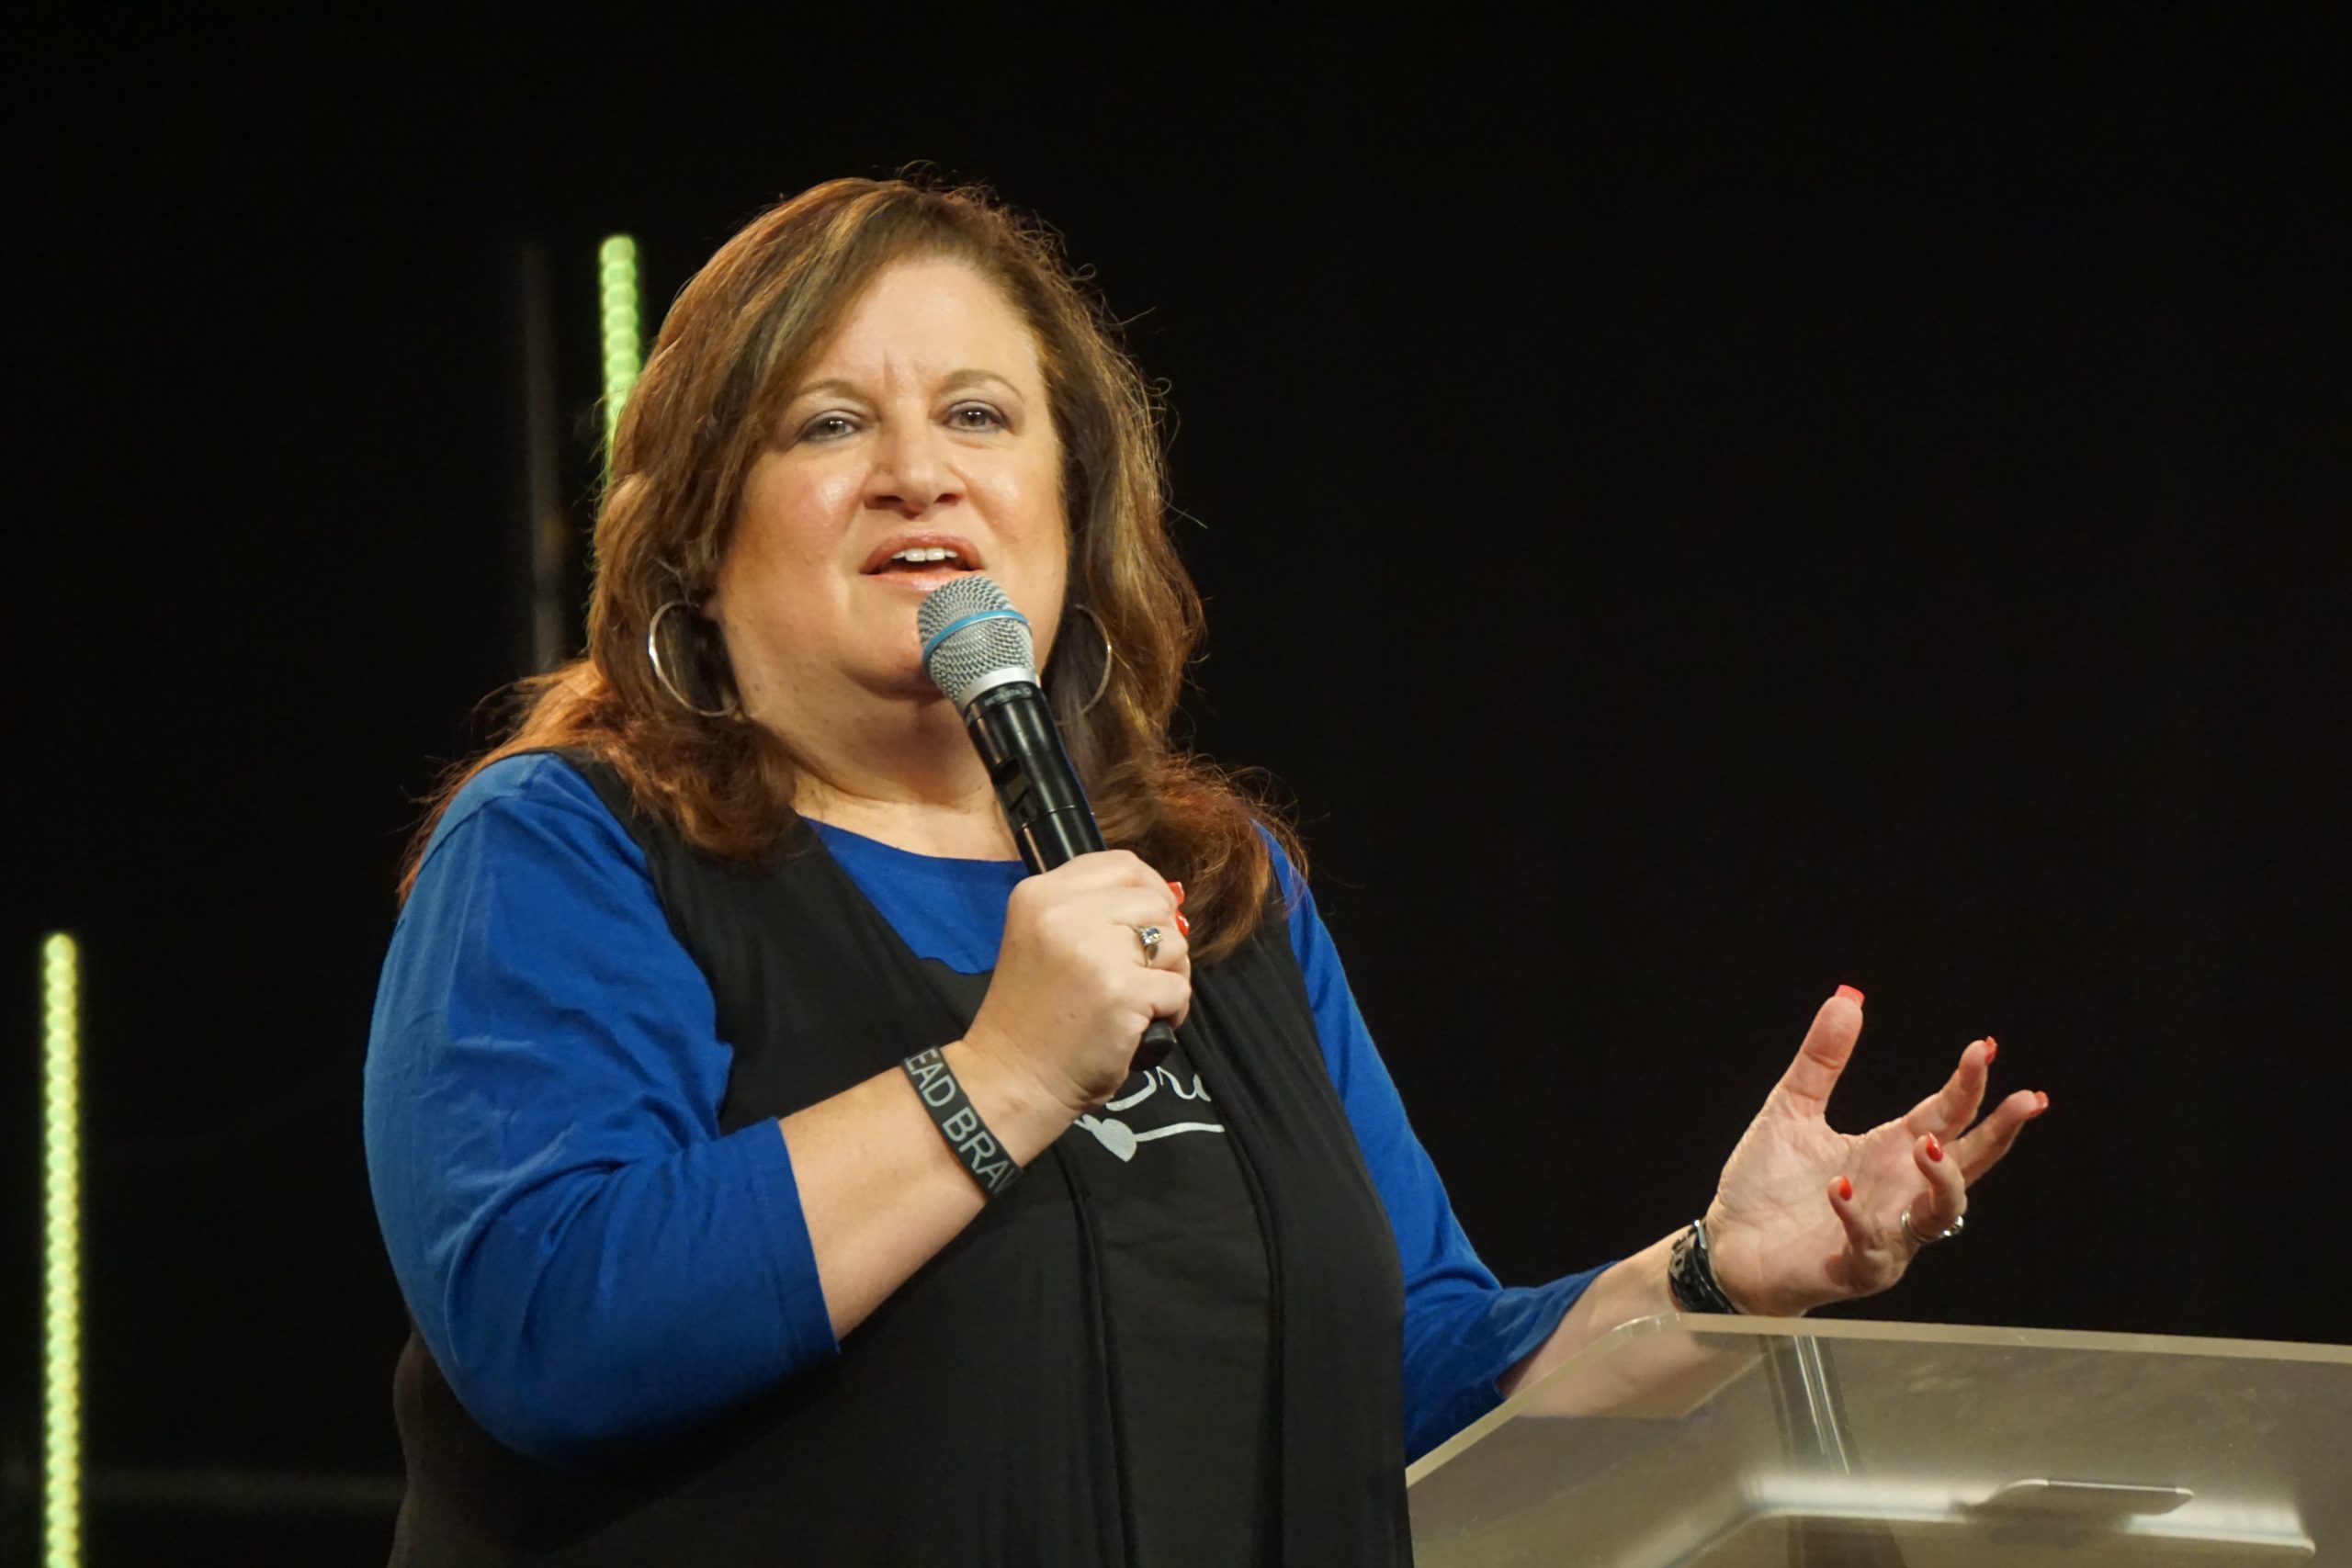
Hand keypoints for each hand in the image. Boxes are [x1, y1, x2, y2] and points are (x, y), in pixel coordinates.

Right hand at [962, 851, 1189, 1114]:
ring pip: (1174, 942)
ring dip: (1169, 975)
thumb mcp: (1045, 940)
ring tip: (1137, 1003)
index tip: (1147, 923)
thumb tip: (1168, 902)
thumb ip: (1092, 912)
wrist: (1011, 1078)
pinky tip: (1141, 1026)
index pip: (1124, 865)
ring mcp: (1095, 952)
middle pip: (1155, 903)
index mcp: (1041, 894)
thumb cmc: (1034, 1015)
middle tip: (1138, 974)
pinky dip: (1172, 1012)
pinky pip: (1179, 988)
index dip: (1149, 892)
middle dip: (1161, 939)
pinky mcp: (1122, 991)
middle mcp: (1065, 913)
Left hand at [1701, 988, 2049, 1316]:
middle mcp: (1900, 1191)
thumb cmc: (1767, 1184)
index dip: (1968, 1083)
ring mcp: (1887, 1233)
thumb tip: (1847, 997)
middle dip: (1999, 1132)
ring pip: (1942, 1211)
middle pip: (1968, 1162)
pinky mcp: (1858, 1267)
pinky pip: (1873, 1245)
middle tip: (2026, 1099)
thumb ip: (1822, 1060)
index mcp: (1891, 1151)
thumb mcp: (1791, 1109)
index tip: (1986, 1046)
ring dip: (1942, 1179)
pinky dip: (1859, 1218)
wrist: (1730, 1245)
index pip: (1945, 1114)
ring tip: (1926, 1144)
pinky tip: (1839, 1189)